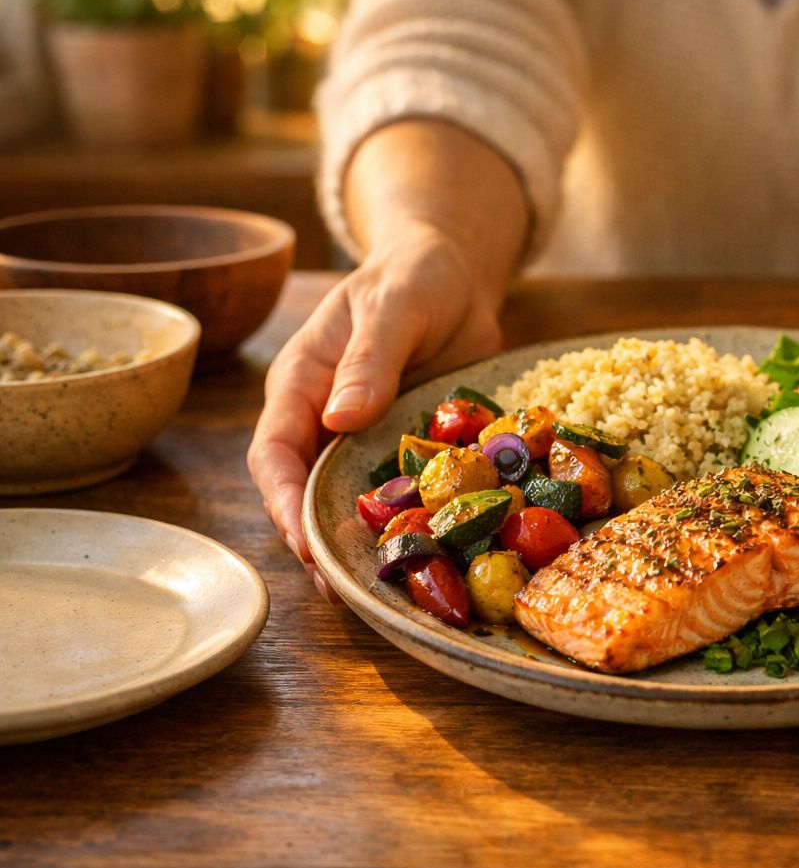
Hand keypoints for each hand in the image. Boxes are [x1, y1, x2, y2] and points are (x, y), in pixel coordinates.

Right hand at [247, 224, 503, 588]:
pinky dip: (417, 527)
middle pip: (307, 494)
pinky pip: (409, 497)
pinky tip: (438, 559)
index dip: (284, 502)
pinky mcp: (412, 451)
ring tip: (385, 591)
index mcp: (301, 386)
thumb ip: (368, 359)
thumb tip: (338, 418)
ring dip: (367, 544)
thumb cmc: (412, 279)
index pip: (274, 454)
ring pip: (355, 504)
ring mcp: (369, 442)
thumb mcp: (392, 307)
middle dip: (320, 542)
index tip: (303, 543)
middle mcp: (327, 423)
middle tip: (346, 588)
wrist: (455, 277)